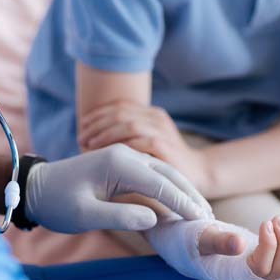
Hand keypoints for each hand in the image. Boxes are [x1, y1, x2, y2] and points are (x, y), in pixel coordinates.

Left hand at [24, 144, 212, 232]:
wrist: (35, 188)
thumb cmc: (57, 203)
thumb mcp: (85, 215)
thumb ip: (120, 216)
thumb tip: (155, 218)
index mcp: (118, 164)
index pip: (160, 184)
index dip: (182, 203)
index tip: (202, 220)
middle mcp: (125, 154)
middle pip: (168, 174)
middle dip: (190, 195)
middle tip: (210, 217)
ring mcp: (125, 157)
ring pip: (164, 172)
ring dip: (183, 190)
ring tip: (201, 210)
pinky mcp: (122, 164)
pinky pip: (154, 174)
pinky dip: (170, 188)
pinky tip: (179, 202)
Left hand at [78, 101, 211, 192]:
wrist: (199, 174)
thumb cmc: (166, 163)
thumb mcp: (145, 145)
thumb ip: (127, 137)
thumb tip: (91, 139)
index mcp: (151, 114)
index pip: (120, 106)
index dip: (98, 114)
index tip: (82, 127)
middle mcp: (156, 118)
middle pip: (120, 113)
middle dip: (97, 124)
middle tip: (81, 138)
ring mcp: (162, 131)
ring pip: (128, 124)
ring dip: (105, 134)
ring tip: (89, 145)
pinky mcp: (166, 147)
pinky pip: (141, 140)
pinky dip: (121, 145)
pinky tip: (107, 154)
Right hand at [199, 216, 279, 279]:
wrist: (193, 245)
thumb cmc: (196, 242)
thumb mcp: (204, 238)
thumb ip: (220, 242)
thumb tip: (240, 243)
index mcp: (234, 277)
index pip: (261, 268)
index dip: (268, 246)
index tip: (265, 223)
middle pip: (279, 271)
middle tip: (276, 220)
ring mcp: (258, 273)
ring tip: (278, 220)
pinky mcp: (264, 263)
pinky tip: (279, 227)